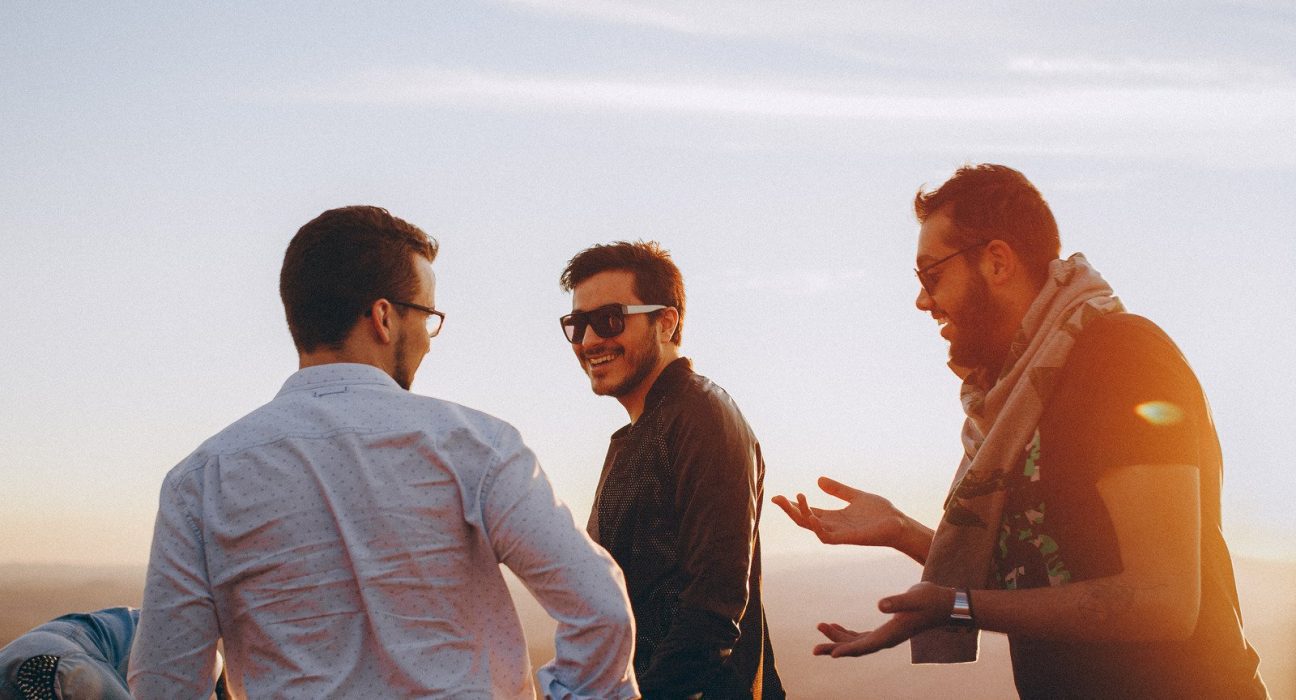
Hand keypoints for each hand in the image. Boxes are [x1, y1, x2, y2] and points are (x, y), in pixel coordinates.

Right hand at [771, 476, 906, 547]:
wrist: (899, 524)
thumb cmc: (880, 513)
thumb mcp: (855, 496)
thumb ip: (838, 490)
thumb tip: (818, 480)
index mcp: (833, 517)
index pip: (807, 512)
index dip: (793, 505)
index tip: (778, 496)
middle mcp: (832, 526)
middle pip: (804, 520)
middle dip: (790, 510)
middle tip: (777, 498)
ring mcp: (839, 534)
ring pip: (812, 527)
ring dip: (801, 515)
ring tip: (795, 500)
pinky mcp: (847, 539)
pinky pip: (826, 536)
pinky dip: (817, 527)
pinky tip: (811, 516)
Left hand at [812, 582, 953, 657]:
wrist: (945, 604)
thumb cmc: (931, 600)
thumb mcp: (914, 598)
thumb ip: (897, 602)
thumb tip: (879, 605)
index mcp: (891, 634)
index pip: (865, 646)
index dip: (847, 650)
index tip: (830, 655)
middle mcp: (887, 639)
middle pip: (856, 648)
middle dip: (835, 647)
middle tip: (814, 649)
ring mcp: (886, 635)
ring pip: (857, 642)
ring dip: (838, 637)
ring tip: (820, 627)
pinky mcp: (886, 628)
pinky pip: (862, 636)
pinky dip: (848, 632)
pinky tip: (835, 625)